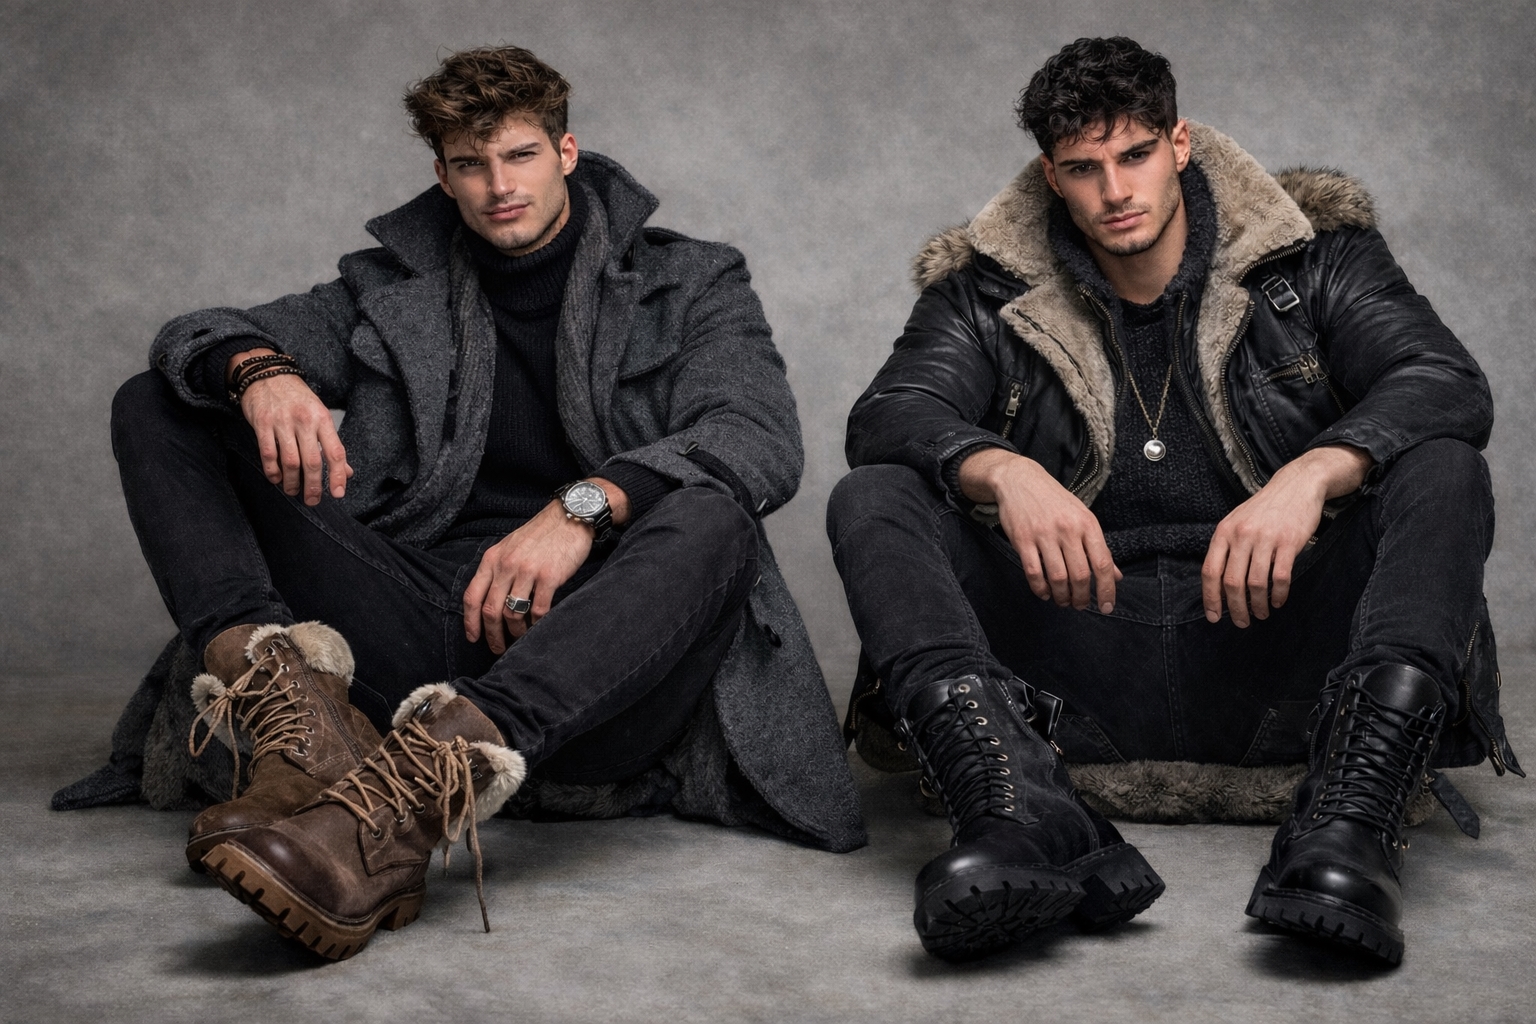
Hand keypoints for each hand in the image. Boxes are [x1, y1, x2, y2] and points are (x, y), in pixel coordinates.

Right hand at [232, 348, 351, 505]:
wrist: (267, 374)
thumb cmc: (297, 398)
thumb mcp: (319, 415)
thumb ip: (331, 444)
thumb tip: (346, 472)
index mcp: (323, 419)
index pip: (335, 452)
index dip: (338, 475)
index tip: (338, 493)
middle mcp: (304, 421)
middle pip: (312, 461)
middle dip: (313, 486)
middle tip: (312, 500)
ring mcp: (282, 422)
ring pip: (290, 461)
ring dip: (292, 482)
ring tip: (293, 491)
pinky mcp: (262, 424)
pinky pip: (268, 454)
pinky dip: (272, 471)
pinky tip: (276, 479)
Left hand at [461, 478, 629, 653]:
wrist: (571, 516)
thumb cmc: (541, 534)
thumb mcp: (510, 546)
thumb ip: (498, 568)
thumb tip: (491, 600)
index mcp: (492, 558)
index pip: (472, 596)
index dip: (470, 621)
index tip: (473, 637)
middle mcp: (506, 565)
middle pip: (491, 610)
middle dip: (492, 634)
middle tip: (498, 648)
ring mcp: (527, 571)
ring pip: (512, 613)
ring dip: (516, 632)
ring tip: (521, 638)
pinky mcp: (549, 576)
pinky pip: (538, 610)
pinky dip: (536, 624)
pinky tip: (538, 627)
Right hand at [959, 448, 1120, 612]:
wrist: (1020, 479)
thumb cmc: (1054, 501)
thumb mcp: (1082, 518)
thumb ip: (1098, 547)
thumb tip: (1116, 576)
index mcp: (1087, 524)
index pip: (1103, 563)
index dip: (1107, 590)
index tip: (1107, 607)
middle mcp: (1068, 529)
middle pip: (1080, 575)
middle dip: (1082, 597)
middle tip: (1080, 605)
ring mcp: (1044, 534)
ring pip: (1058, 577)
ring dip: (1062, 597)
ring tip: (1063, 601)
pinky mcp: (1023, 540)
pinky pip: (1033, 572)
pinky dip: (1040, 588)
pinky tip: (1045, 592)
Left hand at [1203, 444, 1371, 626]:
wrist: (1297, 485)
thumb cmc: (1265, 508)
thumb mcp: (1237, 521)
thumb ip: (1227, 548)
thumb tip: (1218, 585)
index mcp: (1224, 532)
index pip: (1210, 571)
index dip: (1210, 598)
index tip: (1213, 616)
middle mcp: (1241, 535)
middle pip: (1231, 582)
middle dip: (1235, 608)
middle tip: (1241, 622)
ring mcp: (1265, 538)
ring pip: (1256, 583)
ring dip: (1258, 605)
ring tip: (1261, 614)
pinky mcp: (1289, 542)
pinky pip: (1280, 577)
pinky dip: (1278, 594)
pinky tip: (1278, 601)